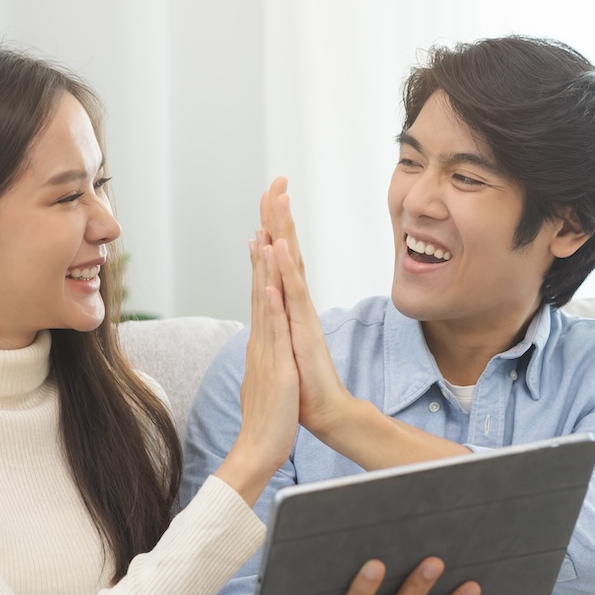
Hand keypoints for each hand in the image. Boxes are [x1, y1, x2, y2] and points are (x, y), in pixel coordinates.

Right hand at [214, 231, 299, 506]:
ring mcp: (264, 346)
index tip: (266, 219)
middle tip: (268, 197)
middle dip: (266, 235)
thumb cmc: (270, 415)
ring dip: (264, 260)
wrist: (260, 448)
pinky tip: (271, 278)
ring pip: (263, 294)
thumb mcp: (270, 373)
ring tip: (264, 225)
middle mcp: (260, 335)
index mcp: (262, 336)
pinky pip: (272, 325)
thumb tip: (263, 341)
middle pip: (261, 277)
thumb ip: (265, 352)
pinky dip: (271, 299)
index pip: (263, 285)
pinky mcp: (273, 362)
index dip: (264, 252)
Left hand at [258, 177, 357, 441]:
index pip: (279, 260)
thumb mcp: (283, 346)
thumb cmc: (305, 384)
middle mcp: (298, 305)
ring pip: (292, 265)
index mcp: (289, 307)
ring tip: (280, 200)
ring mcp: (302, 316)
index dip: (274, 229)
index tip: (268, 199)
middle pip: (288, 252)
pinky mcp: (305, 331)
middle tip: (277, 182)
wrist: (325, 413)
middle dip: (281, 216)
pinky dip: (286, 270)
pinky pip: (293, 295)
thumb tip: (272, 304)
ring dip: (285, 232)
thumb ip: (279, 323)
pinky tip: (280, 248)